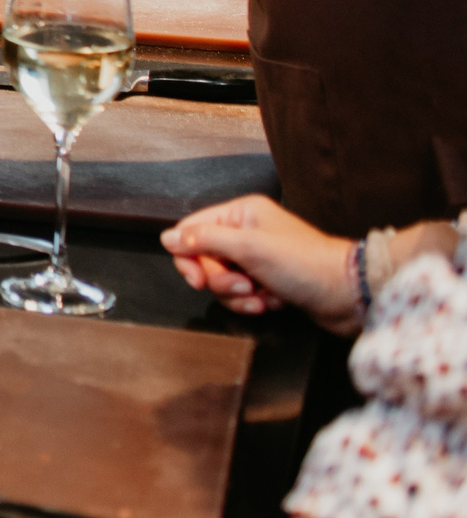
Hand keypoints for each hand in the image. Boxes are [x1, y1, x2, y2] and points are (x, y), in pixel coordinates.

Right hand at [159, 195, 360, 331]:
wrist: (348, 293)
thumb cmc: (306, 263)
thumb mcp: (248, 247)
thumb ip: (204, 239)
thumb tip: (168, 237)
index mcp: (241, 214)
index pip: (192, 231)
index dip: (189, 257)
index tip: (198, 279)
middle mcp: (247, 233)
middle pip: (206, 260)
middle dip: (221, 280)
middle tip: (243, 286)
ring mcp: (257, 259)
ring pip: (222, 281)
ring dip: (238, 295)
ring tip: (261, 296)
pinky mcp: (268, 281)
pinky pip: (241, 295)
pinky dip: (253, 303)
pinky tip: (271, 302)